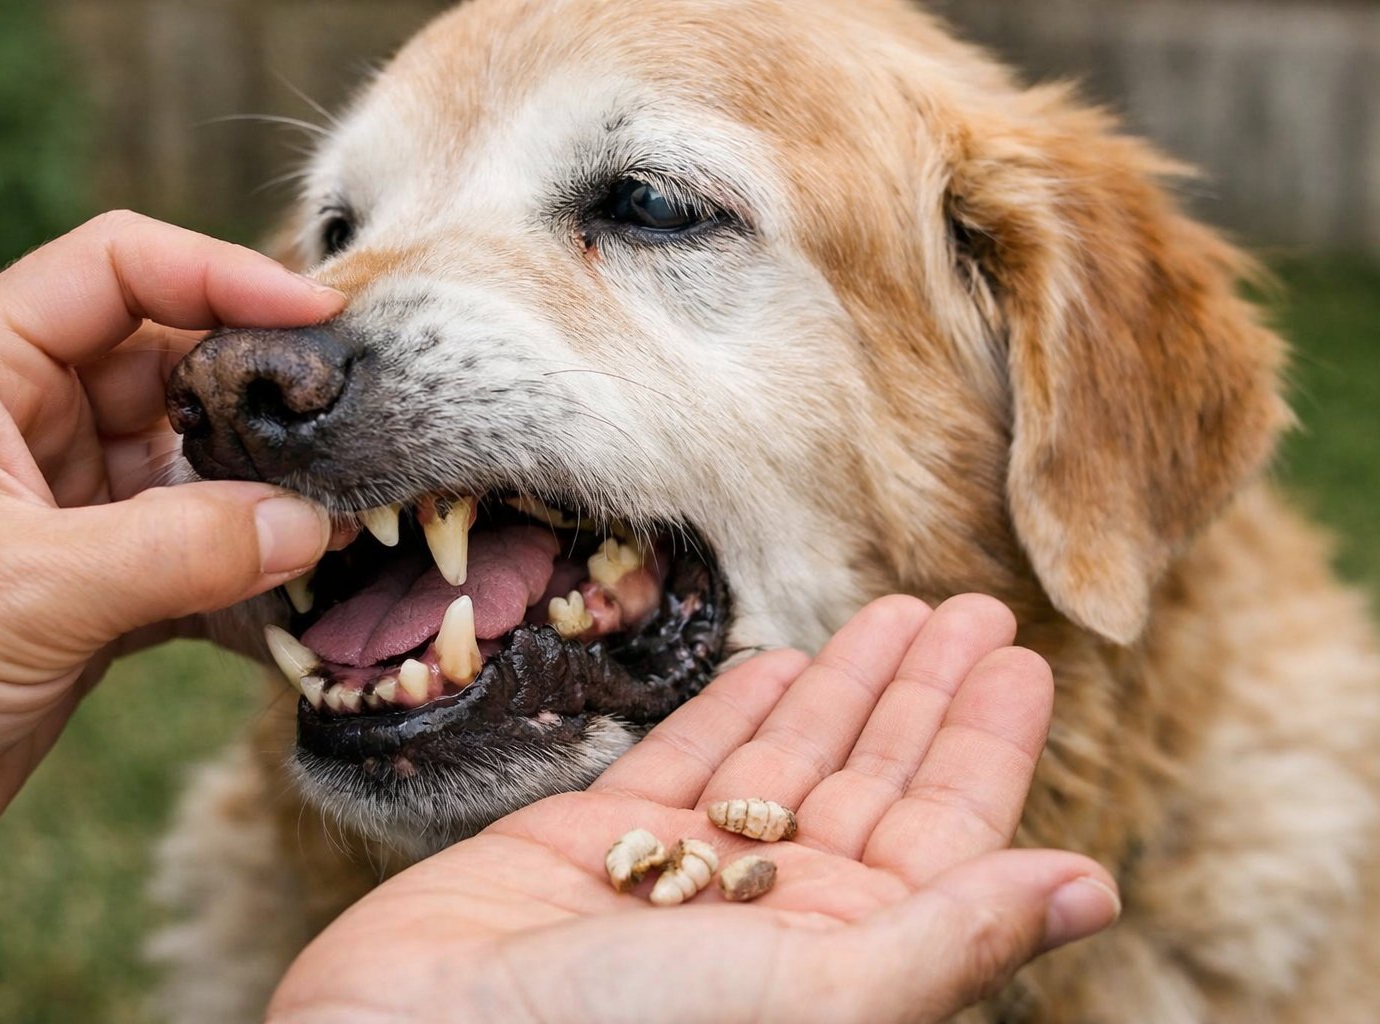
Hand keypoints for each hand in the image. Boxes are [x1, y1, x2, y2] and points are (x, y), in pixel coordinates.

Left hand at [0, 211, 348, 915]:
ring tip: (346, 512)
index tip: (321, 316)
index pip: (118, 268)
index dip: (224, 274)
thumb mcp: (24, 590)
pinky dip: (247, 569)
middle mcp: (23, 419)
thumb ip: (178, 550)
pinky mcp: (94, 582)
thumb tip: (311, 524)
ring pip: (194, 457)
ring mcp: (64, 502)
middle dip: (261, 391)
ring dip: (266, 488)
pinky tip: (299, 595)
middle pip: (172, 359)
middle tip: (355, 424)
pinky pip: (195, 547)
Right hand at [268, 594, 1119, 1023]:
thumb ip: (952, 935)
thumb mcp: (817, 991)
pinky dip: (739, 709)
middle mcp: (774, 923)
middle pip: (877, 786)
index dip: (986, 742)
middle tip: (974, 607)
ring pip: (790, 763)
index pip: (947, 835)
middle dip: (924, 696)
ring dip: (846, 685)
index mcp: (844, 961)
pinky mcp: (596, 847)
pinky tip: (784, 660)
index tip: (1023, 654)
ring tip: (898, 610)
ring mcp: (683, 881)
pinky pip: (690, 762)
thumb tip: (1094, 887)